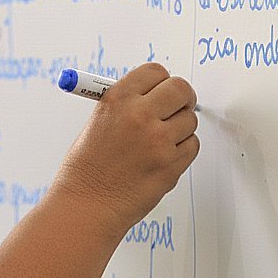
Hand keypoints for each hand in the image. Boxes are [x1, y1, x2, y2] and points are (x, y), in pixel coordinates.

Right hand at [54, 62, 198, 235]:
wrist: (86, 205)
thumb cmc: (87, 169)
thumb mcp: (98, 123)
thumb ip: (127, 105)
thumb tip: (156, 95)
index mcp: (117, 100)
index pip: (155, 72)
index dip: (161, 80)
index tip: (162, 89)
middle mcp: (139, 116)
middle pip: (181, 89)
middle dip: (182, 98)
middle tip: (178, 106)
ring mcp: (158, 141)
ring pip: (190, 120)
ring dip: (180, 128)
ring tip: (159, 142)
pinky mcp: (172, 165)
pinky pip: (192, 146)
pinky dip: (182, 150)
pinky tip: (162, 158)